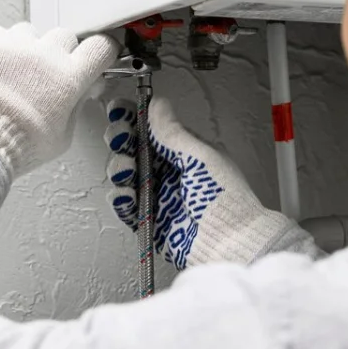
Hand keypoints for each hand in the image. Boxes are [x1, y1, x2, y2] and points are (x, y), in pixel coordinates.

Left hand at [0, 22, 118, 176]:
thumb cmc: (17, 147)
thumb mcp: (62, 137)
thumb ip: (75, 107)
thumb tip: (82, 92)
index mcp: (68, 78)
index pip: (99, 47)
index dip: (100, 51)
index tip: (95, 55)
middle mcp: (43, 55)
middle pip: (63, 36)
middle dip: (59, 53)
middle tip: (45, 74)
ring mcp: (11, 45)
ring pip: (28, 32)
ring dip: (25, 47)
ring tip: (11, 72)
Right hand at [103, 97, 294, 268]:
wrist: (229, 243)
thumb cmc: (225, 200)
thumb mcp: (201, 158)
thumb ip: (174, 133)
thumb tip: (157, 105)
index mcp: (183, 150)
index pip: (150, 126)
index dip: (131, 117)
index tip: (119, 111)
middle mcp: (167, 169)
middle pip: (131, 146)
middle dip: (120, 138)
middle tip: (120, 140)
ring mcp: (156, 193)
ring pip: (123, 172)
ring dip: (118, 167)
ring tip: (126, 171)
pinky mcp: (147, 218)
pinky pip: (124, 203)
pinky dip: (120, 197)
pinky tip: (126, 194)